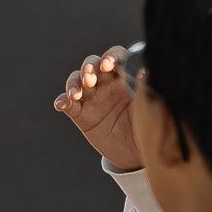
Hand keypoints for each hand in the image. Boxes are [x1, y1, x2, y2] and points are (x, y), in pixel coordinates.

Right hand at [54, 47, 138, 170]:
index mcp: (125, 77)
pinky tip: (62, 104)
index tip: (108, 66)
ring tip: (76, 94)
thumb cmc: (148, 126)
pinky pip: (67, 104)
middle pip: (92, 65)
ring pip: (76, 80)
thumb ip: (146, 87)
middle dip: (88, 69)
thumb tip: (146, 68)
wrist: (137, 154)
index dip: (110, 57)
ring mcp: (92, 98)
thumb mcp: (150, 106)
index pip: (115, 57)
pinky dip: (62, 101)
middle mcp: (107, 84)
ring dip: (73, 83)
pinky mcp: (80, 114)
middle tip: (90, 82)